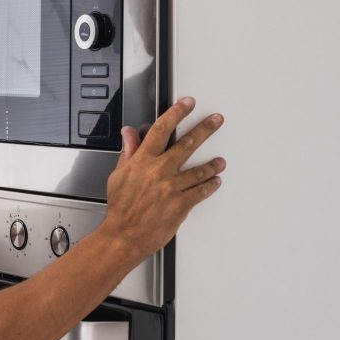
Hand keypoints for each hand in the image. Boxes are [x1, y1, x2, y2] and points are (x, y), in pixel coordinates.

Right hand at [103, 97, 224, 255]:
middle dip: (204, 129)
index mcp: (142, 161)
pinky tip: (215, 181)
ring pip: (199, 170)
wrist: (124, 235)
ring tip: (220, 161)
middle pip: (186, 144)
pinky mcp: (181, 204)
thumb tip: (129, 134)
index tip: (187, 104)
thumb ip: (128, 152)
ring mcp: (172, 188)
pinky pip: (200, 191)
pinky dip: (210, 185)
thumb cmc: (120, 208)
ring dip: (212, 164)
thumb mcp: (118, 175)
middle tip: (216, 120)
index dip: (176, 113)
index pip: (161, 129)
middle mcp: (159, 171)